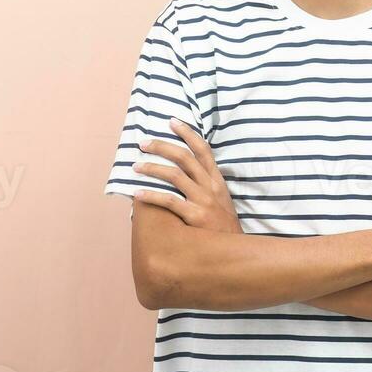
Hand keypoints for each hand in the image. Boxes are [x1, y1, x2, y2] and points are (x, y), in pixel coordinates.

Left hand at [132, 117, 242, 233]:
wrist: (236, 250)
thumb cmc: (223, 226)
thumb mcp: (222, 200)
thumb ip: (207, 185)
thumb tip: (185, 172)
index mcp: (217, 180)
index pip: (202, 149)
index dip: (187, 133)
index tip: (172, 121)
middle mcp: (210, 187)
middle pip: (184, 157)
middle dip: (161, 147)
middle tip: (143, 143)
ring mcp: (203, 201)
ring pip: (174, 175)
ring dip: (152, 168)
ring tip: (135, 166)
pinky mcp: (195, 216)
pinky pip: (169, 201)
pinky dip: (152, 195)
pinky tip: (138, 194)